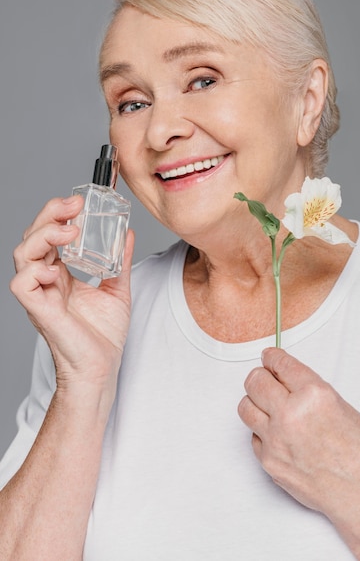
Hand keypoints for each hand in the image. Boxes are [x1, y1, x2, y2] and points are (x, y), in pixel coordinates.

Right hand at [10, 195, 134, 393]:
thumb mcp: (117, 289)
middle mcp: (47, 281)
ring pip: (22, 254)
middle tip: (73, 204)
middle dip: (48, 215)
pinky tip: (56, 267)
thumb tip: (127, 233)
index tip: (79, 201)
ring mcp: (40, 295)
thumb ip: (120, 262)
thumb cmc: (104, 335)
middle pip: (33, 238)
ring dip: (43, 236)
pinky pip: (21, 284)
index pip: (49, 236)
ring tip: (70, 230)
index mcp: (61, 274)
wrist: (102, 368)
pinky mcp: (39, 310)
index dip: (58, 215)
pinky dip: (34, 270)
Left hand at [238, 347, 359, 523]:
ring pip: (245, 407)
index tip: (268, 357)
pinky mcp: (269, 461)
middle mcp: (291, 414)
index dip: (272, 357)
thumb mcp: (340, 405)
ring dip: (255, 403)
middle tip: (266, 379)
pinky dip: (263, 433)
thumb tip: (284, 378)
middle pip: (255, 381)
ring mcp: (276, 439)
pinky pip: (253, 437)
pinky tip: (279, 435)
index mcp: (314, 394)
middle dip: (260, 376)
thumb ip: (308, 389)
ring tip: (268, 407)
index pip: (279, 363)